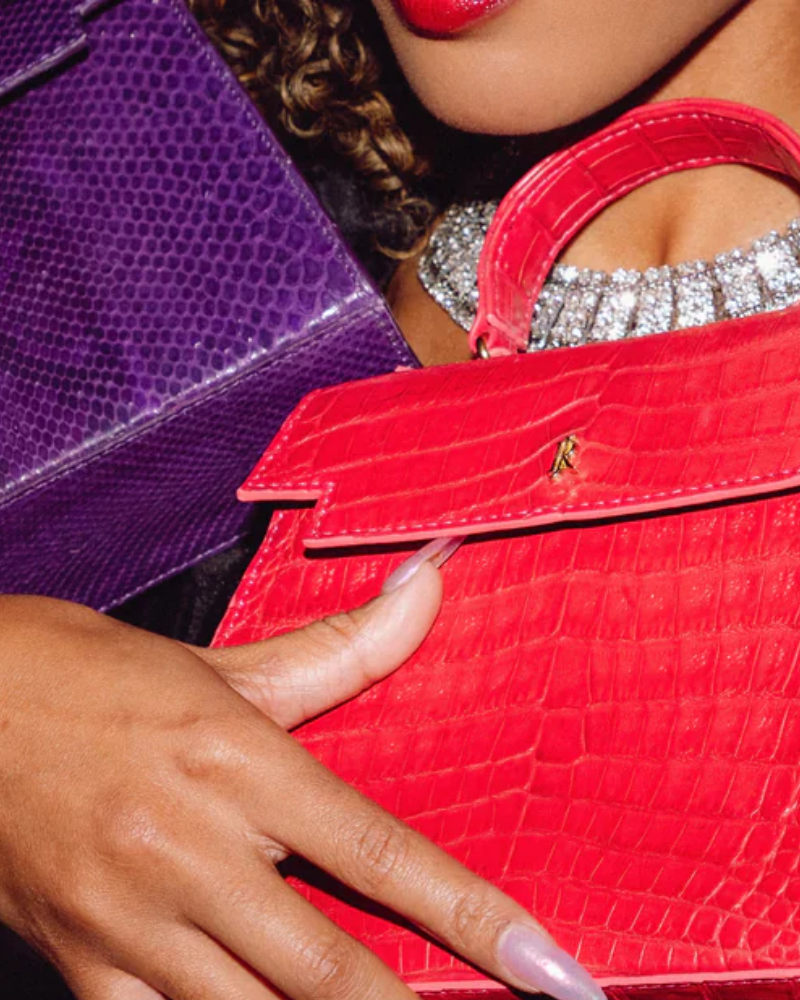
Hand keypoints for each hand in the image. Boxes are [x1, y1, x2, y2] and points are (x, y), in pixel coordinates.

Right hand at [0, 570, 601, 999]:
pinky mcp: (78, 962)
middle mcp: (190, 848)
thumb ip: (340, 646)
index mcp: (236, 763)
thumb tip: (431, 587)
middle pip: (329, 969)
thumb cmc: (91, 677)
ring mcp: (129, 918)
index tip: (549, 967)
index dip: (474, 916)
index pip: (380, 852)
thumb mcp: (220, 665)